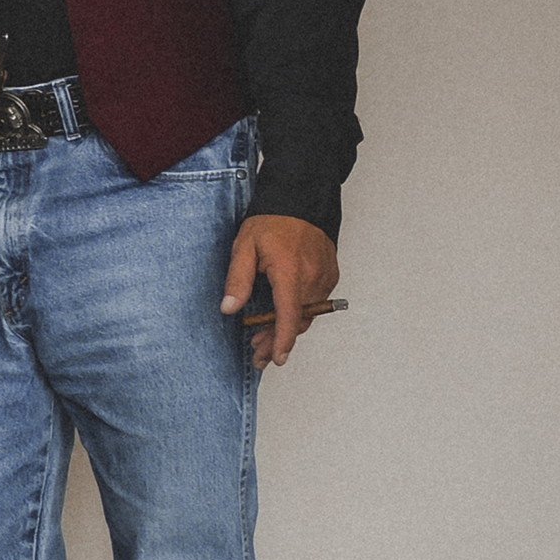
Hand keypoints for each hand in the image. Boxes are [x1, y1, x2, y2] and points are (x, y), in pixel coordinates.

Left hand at [221, 214, 338, 367]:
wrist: (301, 200)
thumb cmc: (272, 221)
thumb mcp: (244, 246)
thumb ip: (237, 279)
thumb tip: (229, 308)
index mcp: (290, 271)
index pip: (289, 314)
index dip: (282, 340)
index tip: (277, 358)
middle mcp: (313, 276)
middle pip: (298, 320)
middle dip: (278, 341)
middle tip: (259, 354)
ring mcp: (325, 276)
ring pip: (308, 314)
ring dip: (288, 329)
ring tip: (265, 339)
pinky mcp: (330, 275)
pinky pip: (316, 303)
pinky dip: (300, 314)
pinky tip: (282, 318)